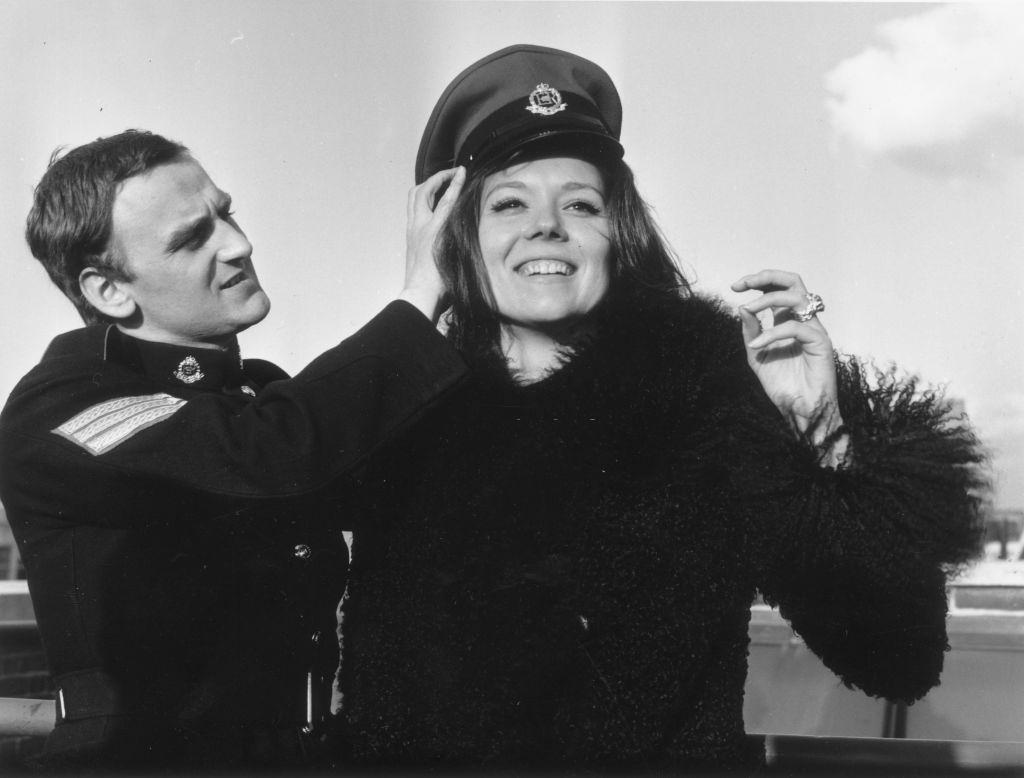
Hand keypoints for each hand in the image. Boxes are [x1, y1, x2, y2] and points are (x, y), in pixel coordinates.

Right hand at [398, 166, 465, 322]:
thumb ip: (435, 258)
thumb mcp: (428, 268)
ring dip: (440, 178)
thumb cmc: (427, 289)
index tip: (439, 186)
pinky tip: (462, 176)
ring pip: (424, 192)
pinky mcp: (435, 229)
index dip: (426, 193)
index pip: (415, 207)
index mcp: (412, 236)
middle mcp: (414, 228)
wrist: (420, 294)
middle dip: (431, 180)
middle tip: (448, 174)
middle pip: (415, 194)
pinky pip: (445, 201)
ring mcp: (422, 227)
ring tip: (455, 173)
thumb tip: (448, 262)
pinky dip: (453, 186)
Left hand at [732, 269, 847, 463]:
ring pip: (796, 297)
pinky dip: (772, 333)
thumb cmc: (782, 385)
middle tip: (742, 284)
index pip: (778, 288)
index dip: (758, 281)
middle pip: (793, 281)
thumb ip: (750, 332)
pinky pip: (796, 327)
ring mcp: (814, 329)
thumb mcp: (757, 355)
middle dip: (766, 276)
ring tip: (748, 310)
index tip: (735, 287)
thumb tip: (741, 307)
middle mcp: (803, 320)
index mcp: (787, 320)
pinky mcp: (821, 342)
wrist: (799, 410)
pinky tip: (757, 345)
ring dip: (767, 299)